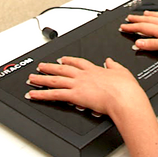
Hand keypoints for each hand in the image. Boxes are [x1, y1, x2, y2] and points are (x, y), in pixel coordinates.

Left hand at [25, 56, 146, 115]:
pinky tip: (33, 94)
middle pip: (63, 69)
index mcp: (95, 70)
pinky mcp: (74, 95)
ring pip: (55, 80)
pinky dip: (42, 94)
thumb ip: (114, 66)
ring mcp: (78, 84)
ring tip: (32, 78)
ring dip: (42, 79)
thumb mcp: (122, 71)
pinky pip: (54, 94)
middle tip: (41, 66)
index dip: (69, 60)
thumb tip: (110, 61)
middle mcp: (84, 75)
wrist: (124, 97)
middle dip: (51, 67)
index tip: (63, 58)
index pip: (78, 63)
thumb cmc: (125, 88)